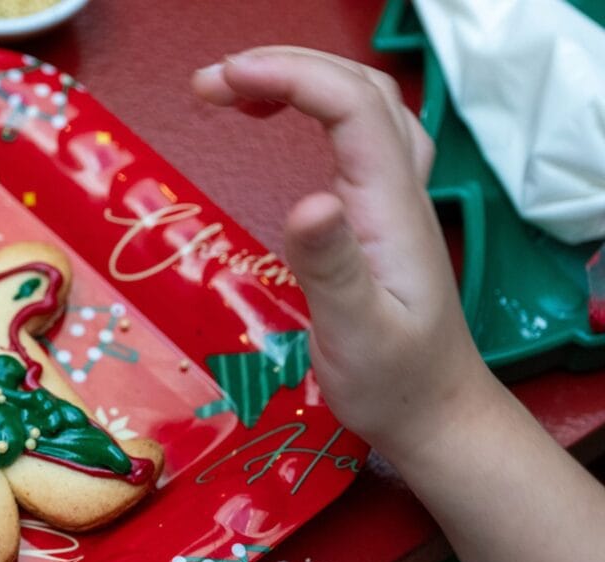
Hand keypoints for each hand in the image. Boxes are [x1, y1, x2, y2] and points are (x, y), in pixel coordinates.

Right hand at [192, 47, 495, 457]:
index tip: (220, 82)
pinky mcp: (382, 212)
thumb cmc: (393, 382)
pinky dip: (315, 105)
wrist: (435, 411)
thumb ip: (332, 268)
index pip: (350, 107)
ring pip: (362, 102)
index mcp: (390, 208)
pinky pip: (358, 132)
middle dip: (284, 65)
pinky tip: (280, 120)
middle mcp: (399, 189)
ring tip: (236, 91)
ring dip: (301, 78)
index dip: (287, 76)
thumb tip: (307, 201)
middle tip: (212, 82)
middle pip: (357, 87)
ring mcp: (395, 197)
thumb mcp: (356, 335)